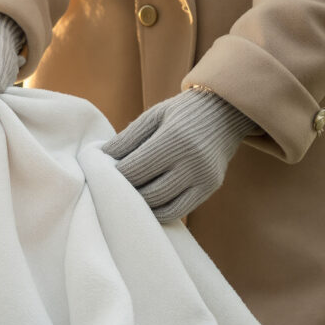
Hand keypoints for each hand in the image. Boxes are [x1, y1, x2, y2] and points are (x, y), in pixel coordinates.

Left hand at [101, 88, 257, 222]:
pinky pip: (177, 212)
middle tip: (110, 187)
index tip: (100, 174)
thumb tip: (100, 159)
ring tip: (126, 194)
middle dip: (124, 191)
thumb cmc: (180, 113)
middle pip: (146, 191)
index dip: (113, 175)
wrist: (224, 112)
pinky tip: (146, 201)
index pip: (134, 169)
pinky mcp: (210, 188)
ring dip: (139, 203)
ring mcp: (204, 177)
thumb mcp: (152, 116)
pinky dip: (157, 211)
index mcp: (174, 138)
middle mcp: (192, 160)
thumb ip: (126, 138)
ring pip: (160, 205)